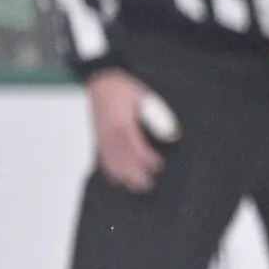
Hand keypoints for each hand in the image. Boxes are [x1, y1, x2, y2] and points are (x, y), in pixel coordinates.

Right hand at [87, 68, 163, 191]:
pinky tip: (119, 180)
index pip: (138, 149)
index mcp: (123, 124)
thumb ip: (157, 115)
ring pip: (113, 164)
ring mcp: (102, 138)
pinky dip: (111, 171)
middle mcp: (111, 134)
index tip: (159, 166)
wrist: (99, 81)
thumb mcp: (143, 97)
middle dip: (138, 175)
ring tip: (138, 187)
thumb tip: (171, 133)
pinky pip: (103, 159)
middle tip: (150, 183)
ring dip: (125, 177)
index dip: (149, 161)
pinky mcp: (98, 139)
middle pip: (125, 162)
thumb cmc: (122, 89)